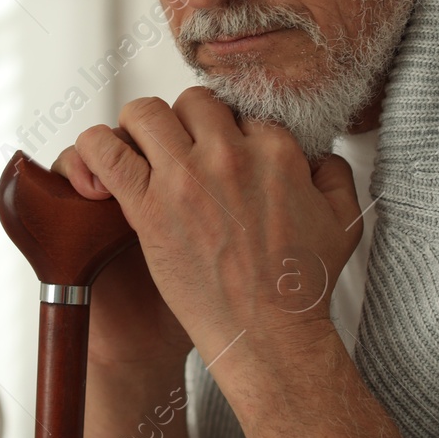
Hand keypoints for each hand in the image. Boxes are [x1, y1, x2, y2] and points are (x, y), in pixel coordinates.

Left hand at [72, 87, 363, 370]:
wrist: (269, 335)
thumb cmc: (302, 287)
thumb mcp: (343, 221)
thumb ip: (335, 174)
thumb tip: (319, 155)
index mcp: (276, 151)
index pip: (240, 110)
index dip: (230, 129)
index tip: (223, 153)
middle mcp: (229, 156)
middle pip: (193, 103)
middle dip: (187, 123)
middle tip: (183, 153)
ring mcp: (185, 179)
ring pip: (146, 113)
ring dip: (141, 128)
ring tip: (143, 153)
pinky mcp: (148, 207)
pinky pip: (104, 152)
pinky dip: (95, 149)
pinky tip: (102, 164)